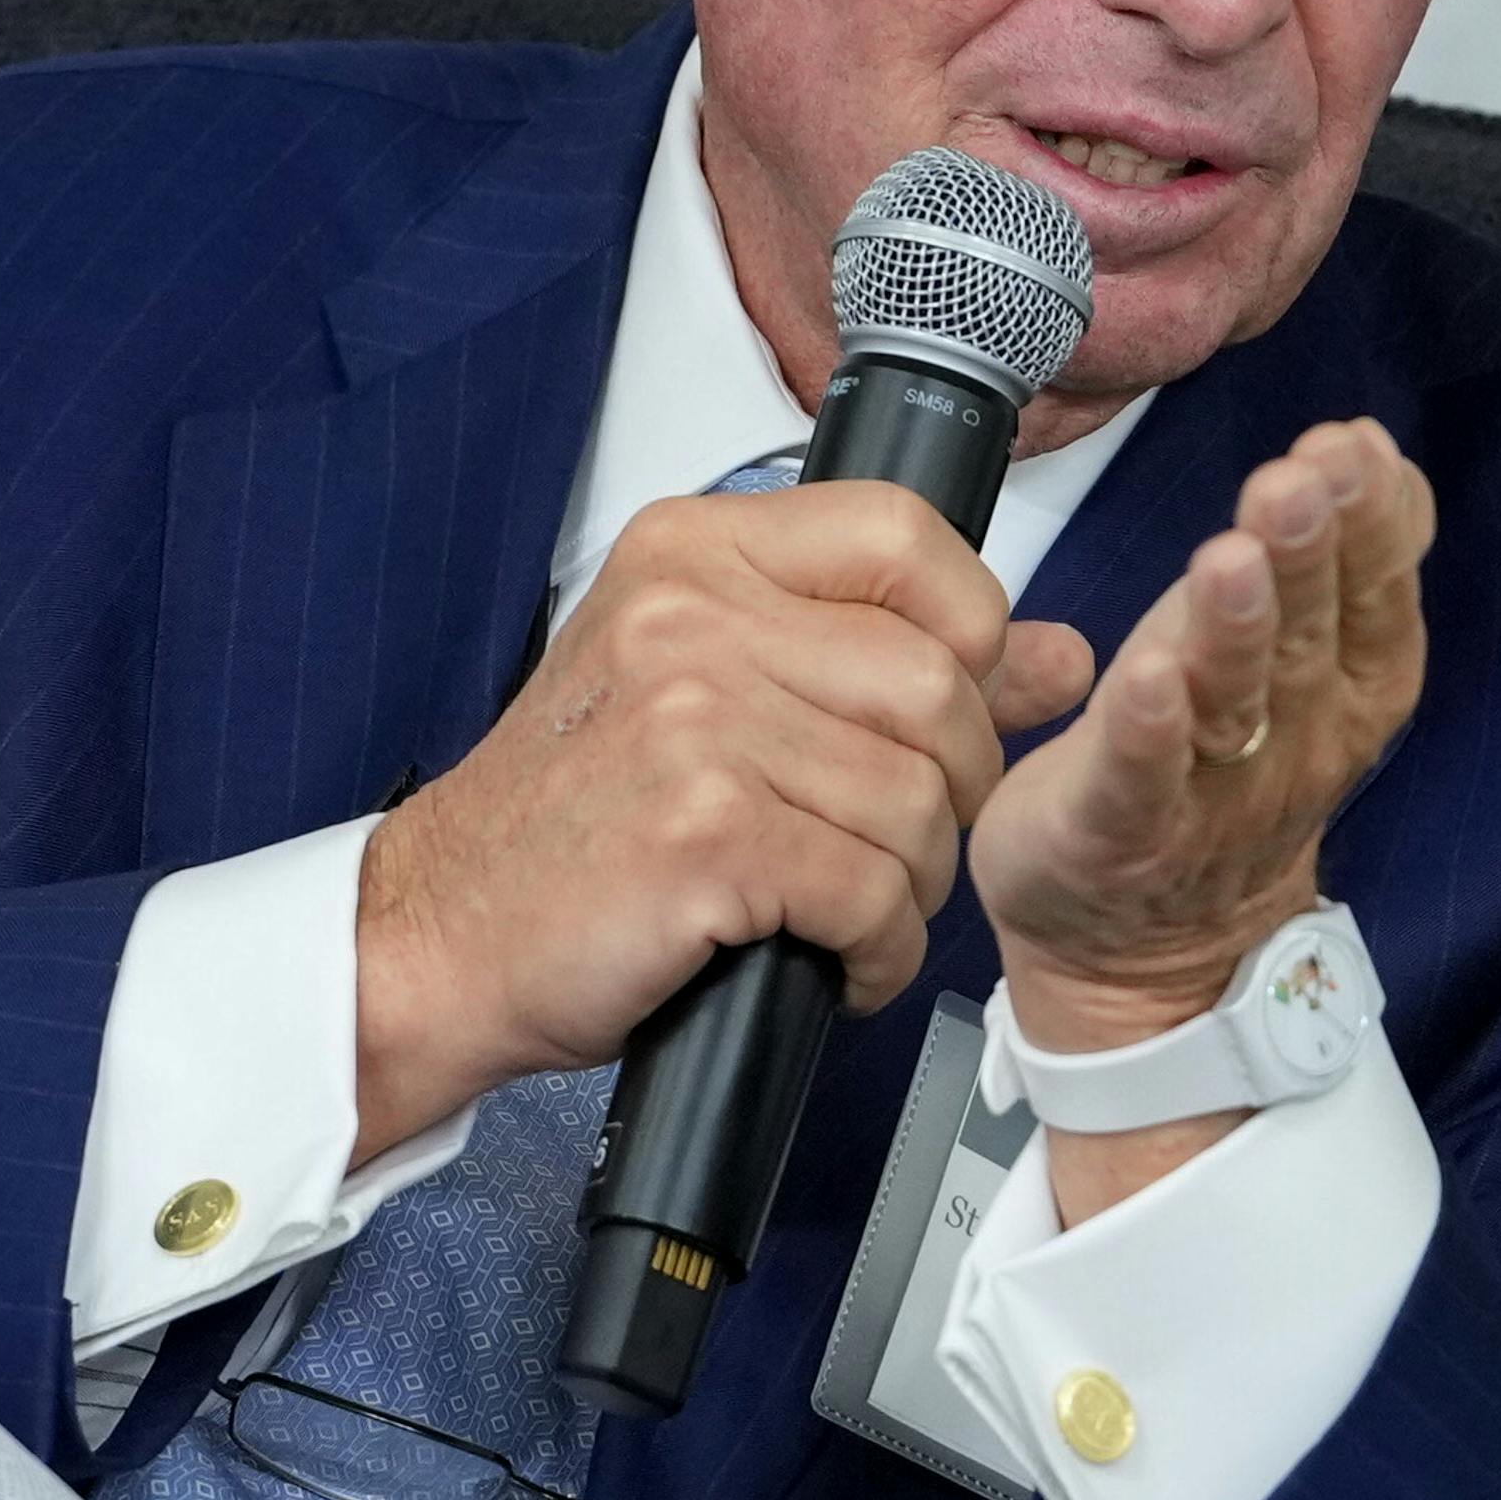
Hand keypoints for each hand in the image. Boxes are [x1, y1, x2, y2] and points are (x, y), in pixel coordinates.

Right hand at [347, 482, 1096, 1160]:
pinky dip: (879, 951)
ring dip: (915, 885)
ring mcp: (695, 719)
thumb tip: (1060, 655)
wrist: (440, 933)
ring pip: (918, 799)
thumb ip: (886, 657)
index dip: (971, 630)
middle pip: (937, 684)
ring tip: (854, 910)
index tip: (950, 704)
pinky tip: (838, 962)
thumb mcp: (718, 690)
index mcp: (697, 552)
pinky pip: (875, 891)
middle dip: (952, 790)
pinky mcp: (704, 833)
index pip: (908, 537)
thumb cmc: (574, 818)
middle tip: (895, 844)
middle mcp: (693, 615)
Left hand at [969, 418, 1432, 1206]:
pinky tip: (1145, 676)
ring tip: (1233, 552)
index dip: (1366, 525)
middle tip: (1298, 480)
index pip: (1368, 600)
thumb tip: (1374, 448)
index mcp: (1338, 691)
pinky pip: (1137, 783)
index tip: (1352, 446)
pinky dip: (1146, 734)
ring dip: (1235, 628)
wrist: (1142, 952)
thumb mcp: (1291, 652)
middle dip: (1306, 556)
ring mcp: (1207, 794)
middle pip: (1305, 640)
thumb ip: (1340, 559)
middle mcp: (1288, 742)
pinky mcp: (1118, 832)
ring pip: (1230, 704)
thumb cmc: (1212, 764)